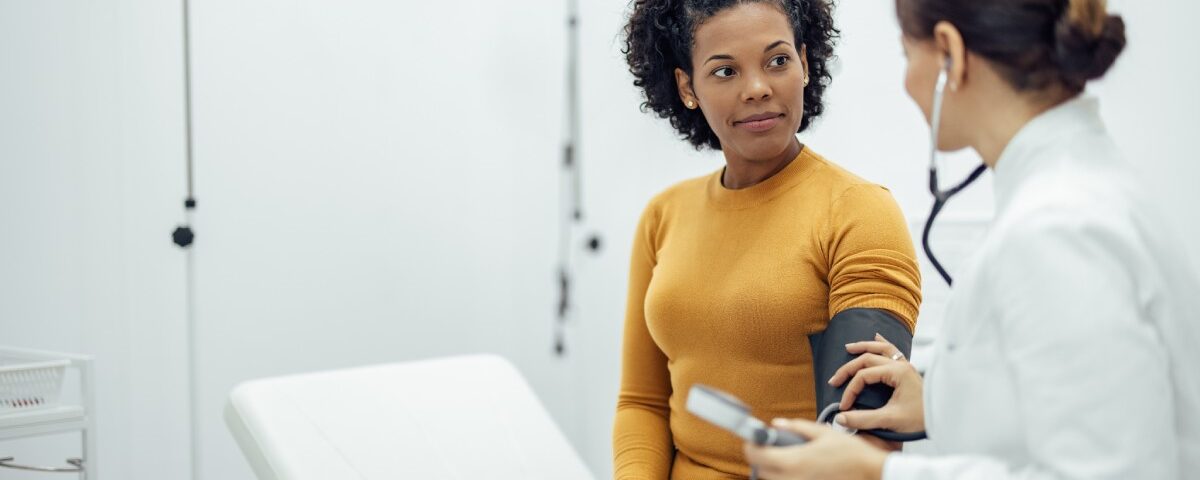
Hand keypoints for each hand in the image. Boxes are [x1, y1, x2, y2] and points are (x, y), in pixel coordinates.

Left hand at [743, 418, 887, 479]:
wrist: (871, 473)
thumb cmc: (850, 453)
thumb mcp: (823, 433)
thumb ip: (796, 427)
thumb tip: (777, 424)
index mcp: (795, 460)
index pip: (757, 456)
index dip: (750, 446)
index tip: (752, 440)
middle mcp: (793, 478)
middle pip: (761, 471)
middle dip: (759, 458)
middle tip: (766, 446)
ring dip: (771, 469)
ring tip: (782, 457)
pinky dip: (785, 477)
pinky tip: (795, 468)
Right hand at [827, 333, 924, 432]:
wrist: (942, 419)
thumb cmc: (920, 420)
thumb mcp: (890, 420)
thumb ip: (863, 419)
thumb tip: (840, 418)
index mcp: (897, 373)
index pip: (864, 376)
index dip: (850, 390)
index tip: (844, 406)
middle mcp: (901, 365)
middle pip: (868, 359)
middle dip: (849, 368)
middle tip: (834, 380)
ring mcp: (906, 366)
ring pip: (881, 348)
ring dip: (864, 346)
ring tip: (848, 347)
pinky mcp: (908, 371)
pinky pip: (893, 350)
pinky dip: (883, 343)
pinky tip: (877, 336)